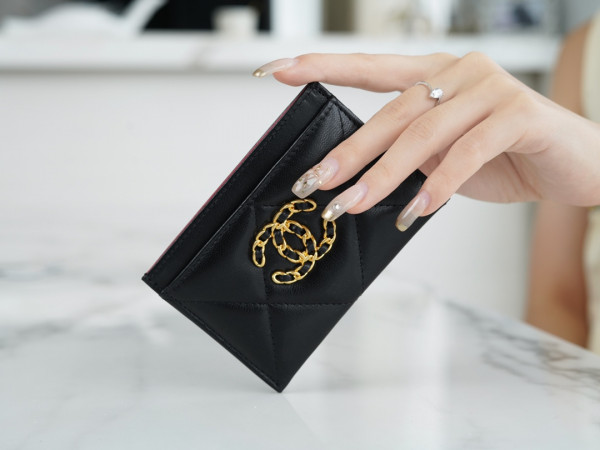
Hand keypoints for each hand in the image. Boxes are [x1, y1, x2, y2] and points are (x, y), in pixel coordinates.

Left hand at [253, 53, 599, 229]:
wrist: (572, 163)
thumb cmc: (504, 156)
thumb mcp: (444, 155)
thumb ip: (408, 154)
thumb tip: (356, 178)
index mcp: (435, 75)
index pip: (371, 68)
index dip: (325, 66)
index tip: (278, 69)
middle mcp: (458, 72)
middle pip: (392, 112)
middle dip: (349, 153)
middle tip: (315, 183)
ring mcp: (490, 88)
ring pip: (423, 133)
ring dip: (383, 175)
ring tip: (352, 206)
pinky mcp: (518, 114)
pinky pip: (468, 151)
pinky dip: (438, 183)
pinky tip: (416, 209)